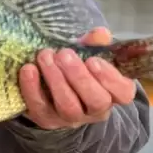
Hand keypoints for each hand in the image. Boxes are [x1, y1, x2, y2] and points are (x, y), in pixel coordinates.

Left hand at [18, 27, 136, 129]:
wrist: (53, 94)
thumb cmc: (79, 69)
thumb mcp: (90, 54)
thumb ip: (96, 44)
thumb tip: (100, 33)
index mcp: (113, 93)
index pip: (123, 93)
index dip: (110, 77)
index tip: (93, 60)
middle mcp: (95, 110)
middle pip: (95, 101)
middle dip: (80, 76)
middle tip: (65, 54)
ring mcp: (71, 118)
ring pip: (68, 106)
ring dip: (56, 79)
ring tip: (45, 56)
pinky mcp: (46, 119)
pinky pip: (39, 107)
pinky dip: (32, 88)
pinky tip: (28, 69)